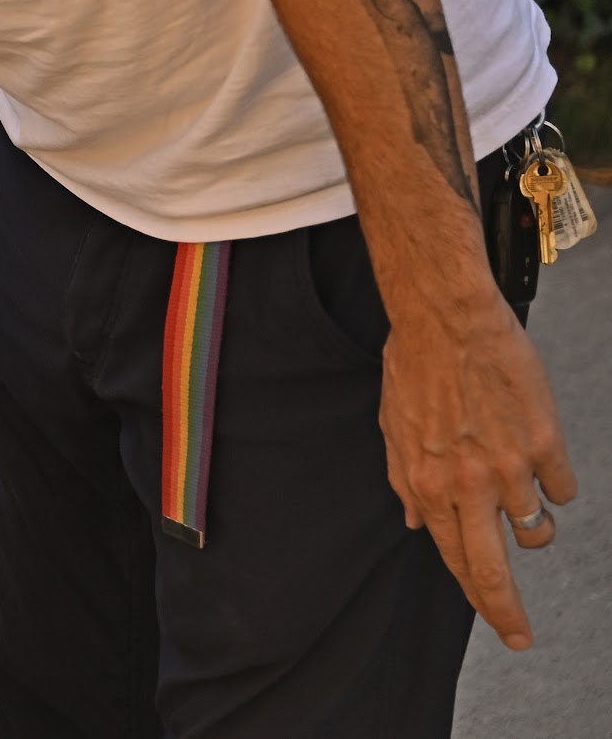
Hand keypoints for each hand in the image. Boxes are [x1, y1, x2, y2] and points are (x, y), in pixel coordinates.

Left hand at [382, 299, 575, 648]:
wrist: (448, 320)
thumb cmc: (415, 369)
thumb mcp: (392, 428)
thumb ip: (404, 482)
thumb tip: (412, 523)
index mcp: (428, 484)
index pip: (456, 561)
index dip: (478, 601)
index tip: (500, 625)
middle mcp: (469, 485)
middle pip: (494, 568)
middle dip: (508, 612)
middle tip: (521, 635)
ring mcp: (510, 467)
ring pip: (536, 530)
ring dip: (533, 525)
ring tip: (519, 492)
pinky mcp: (545, 444)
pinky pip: (562, 488)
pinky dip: (554, 483)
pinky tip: (538, 457)